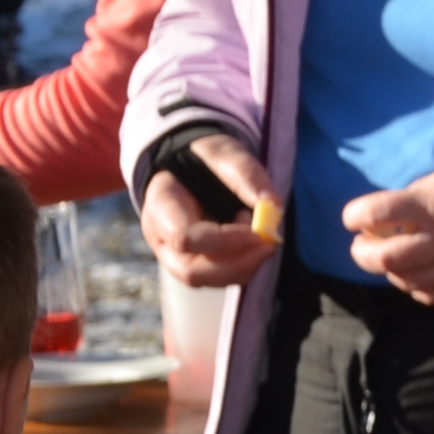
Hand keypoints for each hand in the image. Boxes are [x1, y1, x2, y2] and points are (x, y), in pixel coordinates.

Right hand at [144, 135, 280, 289]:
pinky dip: (245, 267)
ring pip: (207, 281)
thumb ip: (246, 175)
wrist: (192, 166)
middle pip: (191, 271)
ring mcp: (174, 256)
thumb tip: (272, 205)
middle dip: (237, 264)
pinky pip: (219, 278)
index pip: (184, 237)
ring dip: (244, 266)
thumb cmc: (206, 159)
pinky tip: (256, 243)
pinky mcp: (195, 264)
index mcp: (161, 206)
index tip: (257, 232)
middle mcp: (161, 238)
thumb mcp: (224, 153)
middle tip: (270, 244)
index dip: (223, 241)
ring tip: (260, 234)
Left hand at [344, 164, 433, 307]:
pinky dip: (414, 284)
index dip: (355, 216)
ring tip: (390, 257)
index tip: (353, 218)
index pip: (378, 213)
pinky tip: (416, 271)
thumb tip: (378, 220)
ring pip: (404, 280)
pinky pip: (427, 295)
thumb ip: (412, 198)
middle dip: (362, 254)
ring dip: (389, 270)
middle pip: (385, 258)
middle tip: (361, 245)